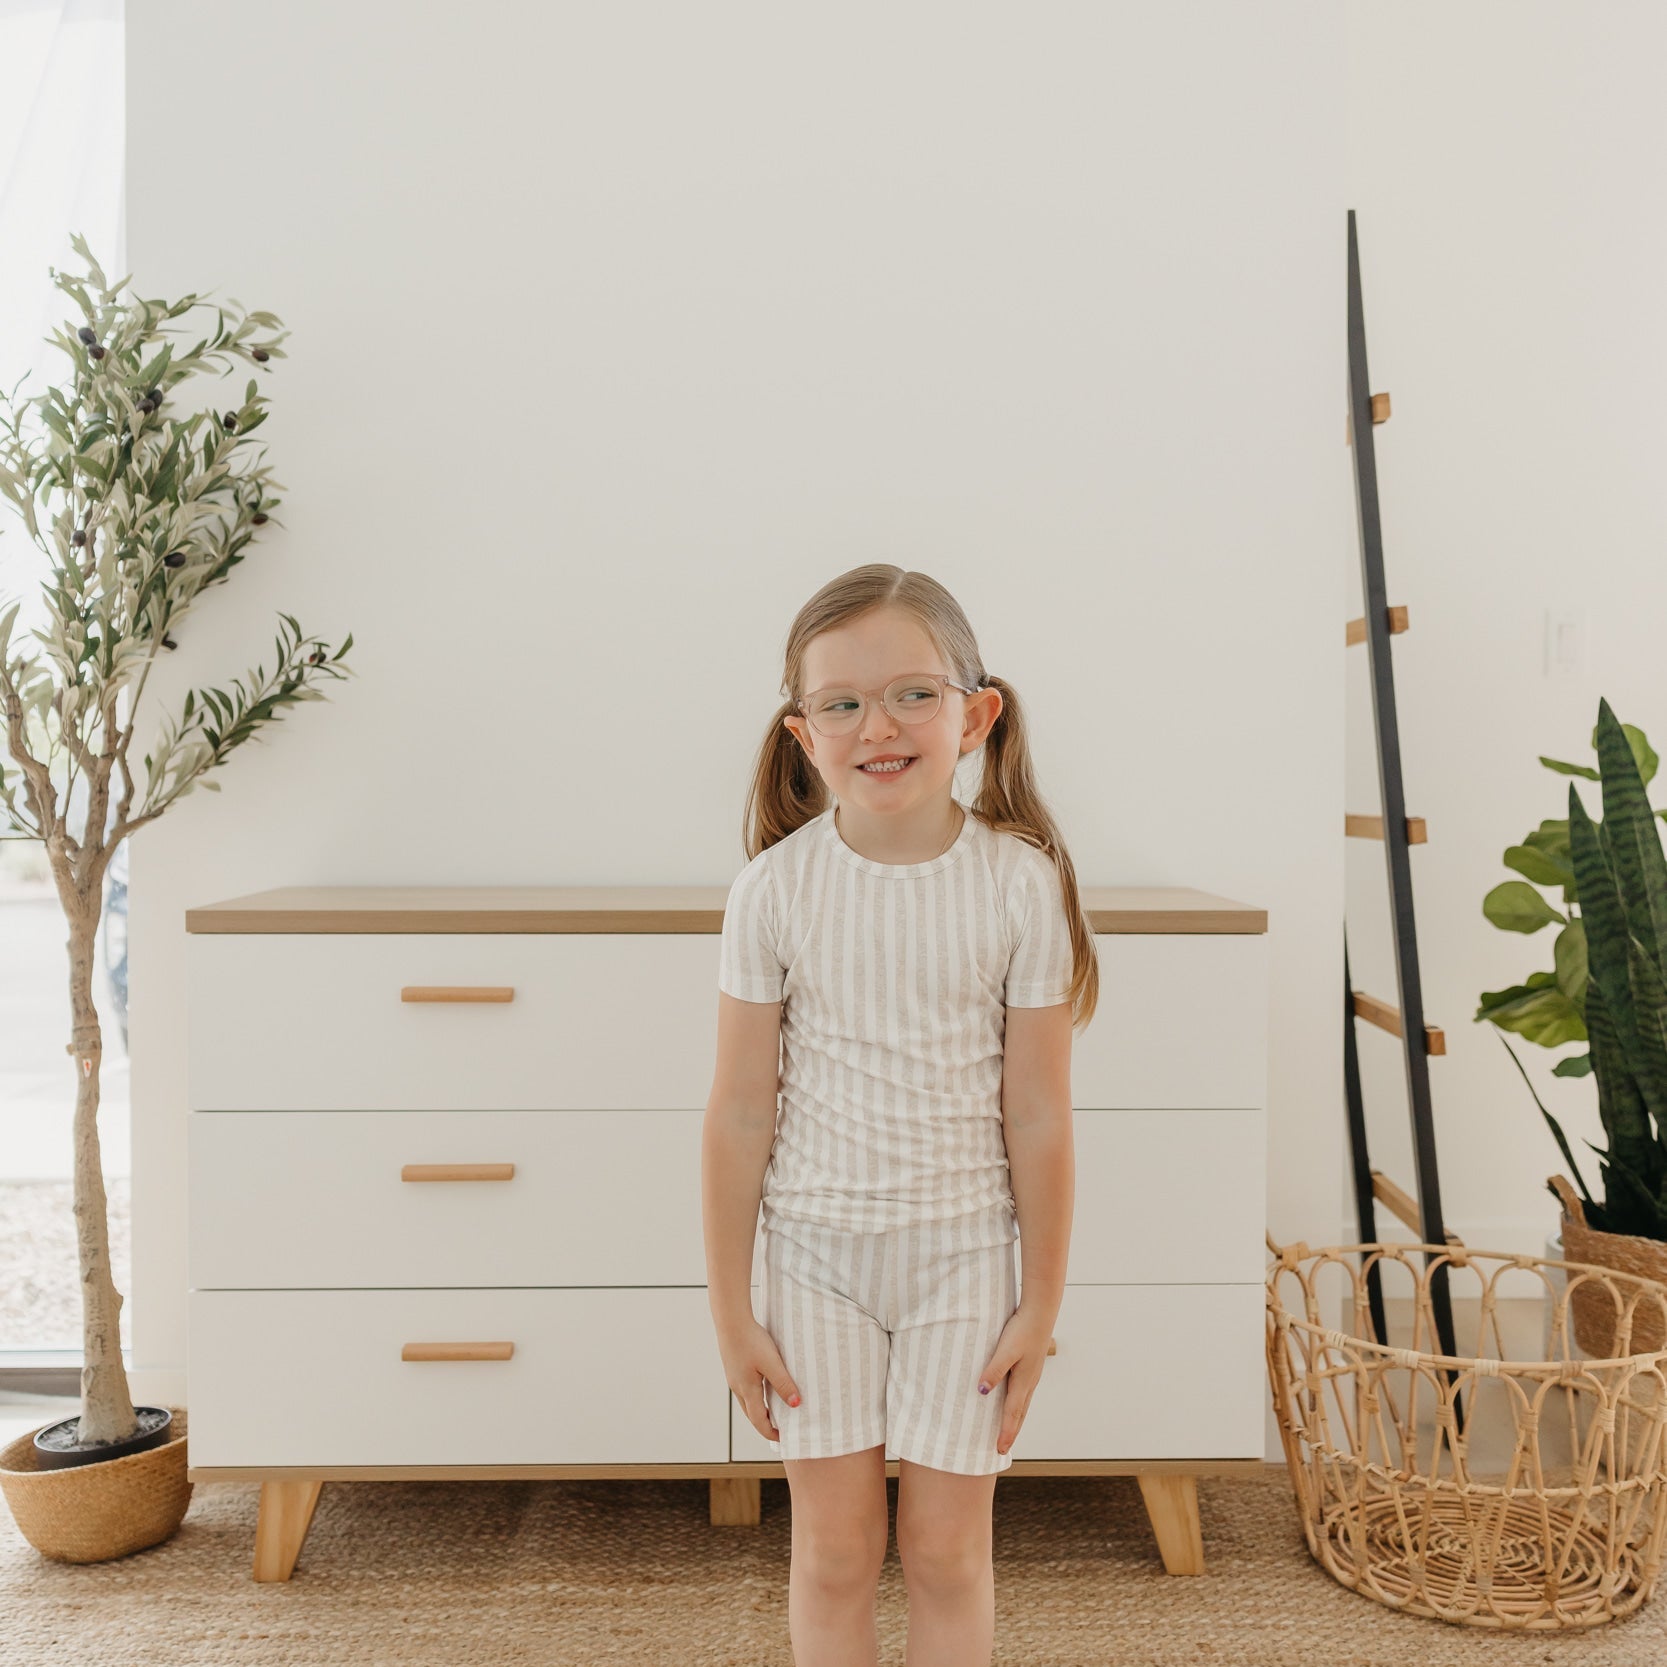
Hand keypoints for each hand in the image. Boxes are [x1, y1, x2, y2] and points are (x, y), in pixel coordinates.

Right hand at [716, 1315, 801, 1444]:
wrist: (731, 1320)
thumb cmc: (751, 1340)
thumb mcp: (772, 1363)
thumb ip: (784, 1383)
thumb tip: (796, 1404)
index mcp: (747, 1390)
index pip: (759, 1421)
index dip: (771, 1432)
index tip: (783, 1438)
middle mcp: (738, 1387)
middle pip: (752, 1414)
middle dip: (765, 1424)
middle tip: (780, 1429)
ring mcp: (734, 1377)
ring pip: (747, 1401)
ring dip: (760, 1410)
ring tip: (775, 1411)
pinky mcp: (734, 1367)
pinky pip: (745, 1389)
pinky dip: (756, 1396)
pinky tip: (764, 1386)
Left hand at [977, 1304, 1054, 1456]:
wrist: (1041, 1311)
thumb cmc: (1022, 1329)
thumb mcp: (1005, 1350)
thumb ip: (993, 1370)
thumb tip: (982, 1392)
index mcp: (1023, 1382)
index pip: (1012, 1414)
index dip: (1005, 1433)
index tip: (999, 1450)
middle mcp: (1030, 1381)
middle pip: (1020, 1413)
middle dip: (1011, 1431)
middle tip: (1003, 1448)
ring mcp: (1032, 1373)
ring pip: (1023, 1403)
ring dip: (1015, 1419)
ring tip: (1009, 1430)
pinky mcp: (1031, 1364)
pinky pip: (1023, 1391)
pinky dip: (1018, 1403)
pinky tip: (1014, 1399)